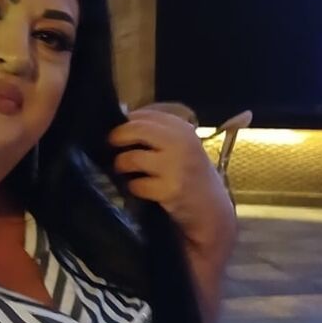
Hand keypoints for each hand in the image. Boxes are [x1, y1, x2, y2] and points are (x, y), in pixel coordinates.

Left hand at [108, 108, 234, 254]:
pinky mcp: (171, 190)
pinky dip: (133, 186)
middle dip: (118, 136)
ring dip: (121, 164)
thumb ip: (157, 132)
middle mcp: (181, 143)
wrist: (211, 207)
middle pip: (137, 129)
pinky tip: (138, 188)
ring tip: (122, 168)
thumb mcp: (181, 145)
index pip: (146, 115)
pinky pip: (137, 184)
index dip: (126, 122)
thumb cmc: (190, 173)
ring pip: (133, 157)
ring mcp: (177, 167)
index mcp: (182, 128)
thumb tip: (120, 119)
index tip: (118, 131)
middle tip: (110, 144)